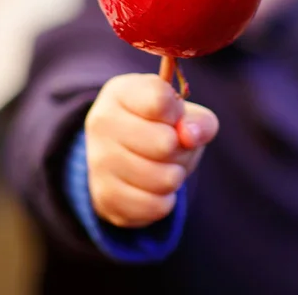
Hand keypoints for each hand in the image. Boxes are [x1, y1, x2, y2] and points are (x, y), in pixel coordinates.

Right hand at [84, 73, 218, 227]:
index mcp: (122, 91)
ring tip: (164, 165)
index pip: (160, 100)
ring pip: (163, 179)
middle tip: (172, 145)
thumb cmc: (160, 126)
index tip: (173, 115)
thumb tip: (189, 136)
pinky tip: (155, 187)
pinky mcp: (105, 196)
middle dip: (180, 148)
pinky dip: (165, 199)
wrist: (123, 155)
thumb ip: (198, 120)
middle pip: (165, 143)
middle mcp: (103, 122)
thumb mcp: (183, 114)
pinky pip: (155, 206)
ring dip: (175, 175)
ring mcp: (99, 160)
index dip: (178, 112)